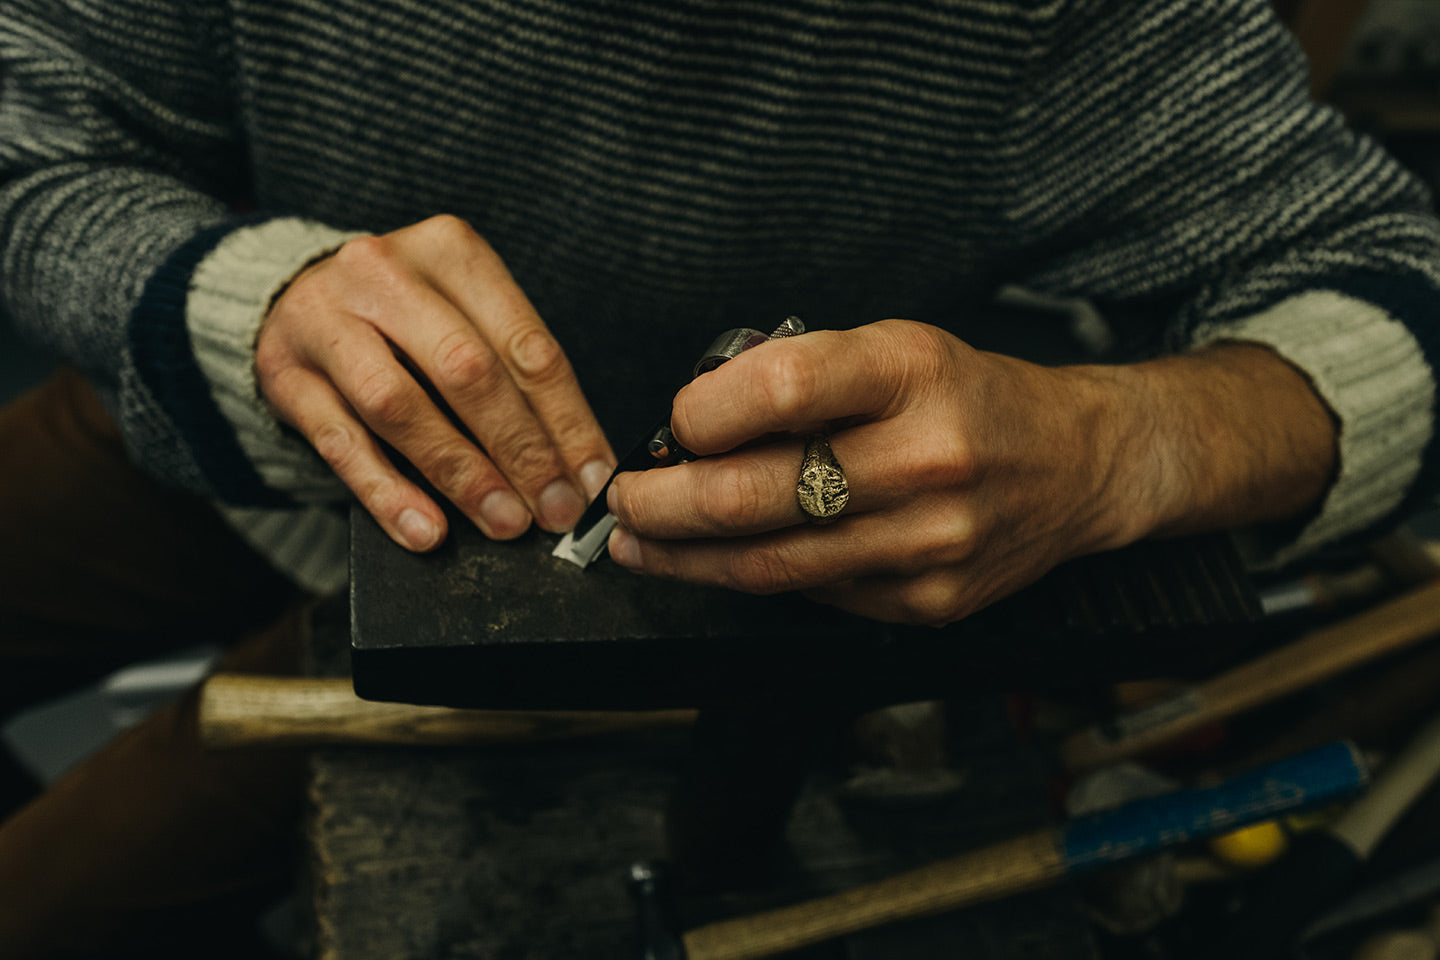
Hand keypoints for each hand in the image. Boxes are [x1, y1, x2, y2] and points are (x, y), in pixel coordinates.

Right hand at [256, 215, 614, 550]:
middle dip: (521, 451)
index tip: (591, 477)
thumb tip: (574, 468)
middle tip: (554, 510)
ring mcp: (326, 319)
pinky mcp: (284, 373)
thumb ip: (513, 377)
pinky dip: (389, 494)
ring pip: (401, 406)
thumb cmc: (405, 320)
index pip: (525, 345)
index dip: (566, 420)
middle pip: (468, 372)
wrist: (292, 300)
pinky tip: (426, 530)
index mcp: (450, 251)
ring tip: (503, 522)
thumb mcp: (463, 318)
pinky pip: (342, 443)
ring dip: (461, 474)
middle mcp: (385, 272)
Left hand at [604, 320, 1335, 624]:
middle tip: (621, 501)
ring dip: (687, 559)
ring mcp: (931, 543)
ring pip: (773, 565)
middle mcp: (928, 459)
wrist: (1079, 465)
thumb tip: (689, 429)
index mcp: (913, 372)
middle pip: (757, 496)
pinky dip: (755, 578)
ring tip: (640, 544)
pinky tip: (721, 563)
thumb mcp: (896, 349)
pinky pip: (814, 595)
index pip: (780, 388)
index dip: (703, 412)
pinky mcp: (930, 603)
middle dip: (665, 505)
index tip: (675, 423)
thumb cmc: (969, 396)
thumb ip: (801, 378)